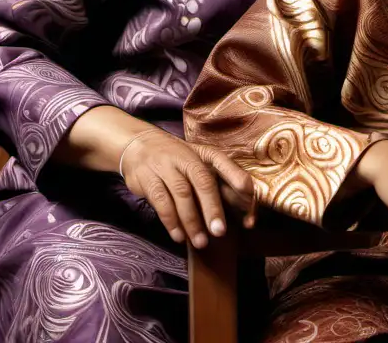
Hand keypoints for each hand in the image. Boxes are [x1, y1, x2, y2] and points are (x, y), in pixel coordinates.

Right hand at [118, 128, 257, 248]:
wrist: (138, 145)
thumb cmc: (178, 160)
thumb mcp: (199, 162)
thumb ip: (218, 181)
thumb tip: (243, 210)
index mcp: (204, 152)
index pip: (224, 162)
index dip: (236, 177)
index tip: (249, 192)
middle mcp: (187, 157)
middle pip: (203, 182)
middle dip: (212, 208)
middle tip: (220, 232)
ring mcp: (166, 167)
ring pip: (182, 194)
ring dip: (192, 221)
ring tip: (201, 242)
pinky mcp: (147, 179)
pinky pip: (161, 202)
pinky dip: (171, 221)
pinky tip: (179, 236)